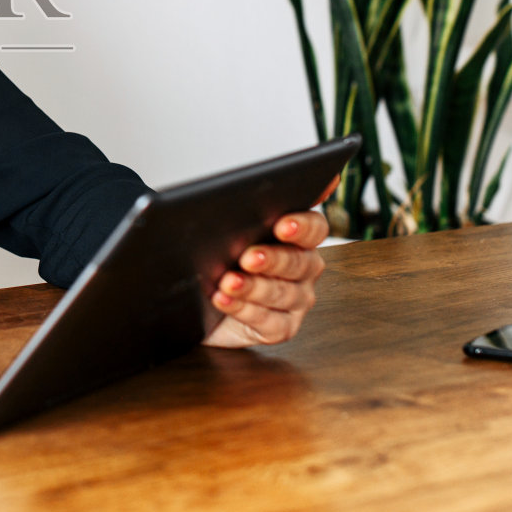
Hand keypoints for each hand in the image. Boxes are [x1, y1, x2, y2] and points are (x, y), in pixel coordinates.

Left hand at [201, 174, 339, 348]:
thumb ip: (249, 210)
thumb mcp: (227, 231)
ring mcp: (296, 300)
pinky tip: (223, 300)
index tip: (282, 225)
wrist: (196, 302)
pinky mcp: (282, 328)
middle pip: (299, 262)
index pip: (314, 228)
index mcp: (298, 239)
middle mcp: (304, 269)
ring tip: (228, 281)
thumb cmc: (217, 258)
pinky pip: (270, 322)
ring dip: (254, 287)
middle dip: (272, 259)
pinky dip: (244, 310)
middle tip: (247, 257)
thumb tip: (268, 183)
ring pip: (283, 293)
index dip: (302, 226)